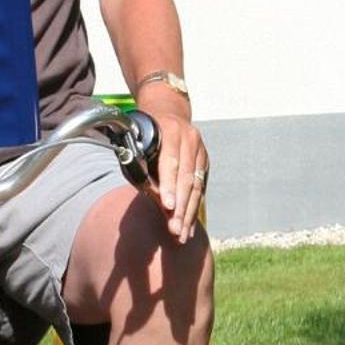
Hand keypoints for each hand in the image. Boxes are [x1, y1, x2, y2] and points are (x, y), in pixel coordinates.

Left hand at [137, 91, 207, 244]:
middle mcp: (189, 139)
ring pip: (197, 186)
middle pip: (187, 178)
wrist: (168, 110)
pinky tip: (189, 225)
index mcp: (170, 131)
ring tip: (182, 234)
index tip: (167, 206)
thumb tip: (150, 197)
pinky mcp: (205, 160)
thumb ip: (143, 167)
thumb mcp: (138, 142)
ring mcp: (201, 149)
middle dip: (181, 207)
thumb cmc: (144, 132)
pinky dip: (194, 207)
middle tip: (175, 230)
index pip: (171, 162)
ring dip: (189, 213)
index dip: (169, 185)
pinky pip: (201, 187)